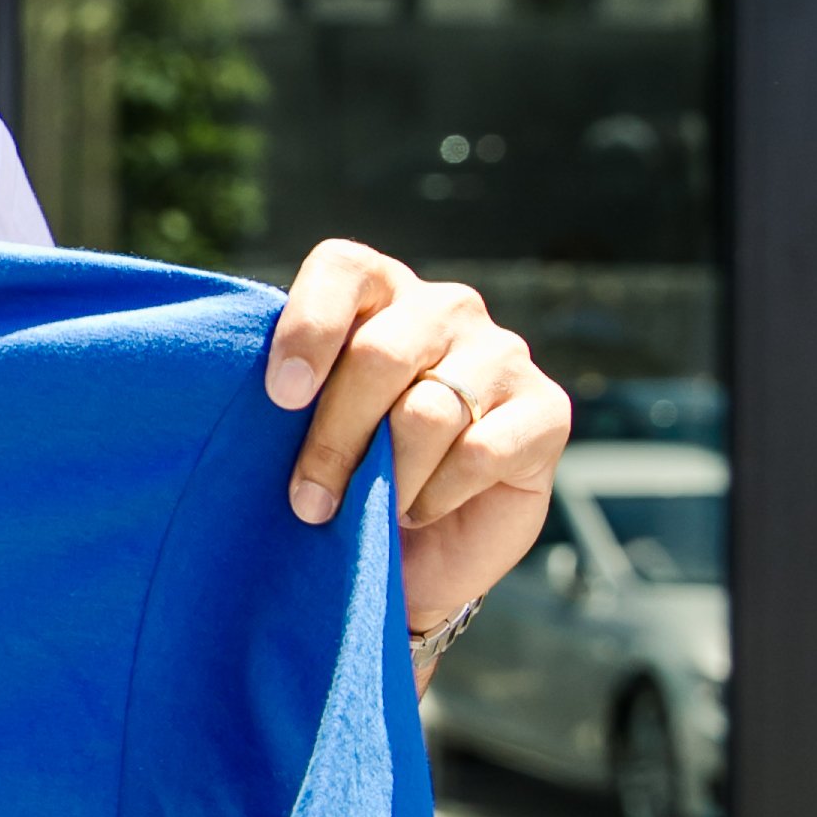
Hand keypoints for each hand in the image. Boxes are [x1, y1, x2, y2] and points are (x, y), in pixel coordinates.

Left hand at [264, 240, 569, 636]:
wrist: (420, 548)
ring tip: (373, 508)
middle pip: (378, 355)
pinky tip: (420, 509)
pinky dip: (435, 495)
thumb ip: (289, 399)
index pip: (342, 268)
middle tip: (307, 500)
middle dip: (333, 439)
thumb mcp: (302, 429)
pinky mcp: (547, 408)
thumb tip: (269, 399)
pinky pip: (479, 452)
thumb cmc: (348, 472)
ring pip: (426, 412)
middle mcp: (443, 307)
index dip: (309, 328)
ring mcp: (501, 353)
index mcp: (376, 288)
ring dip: (387, 478)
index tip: (282, 396)